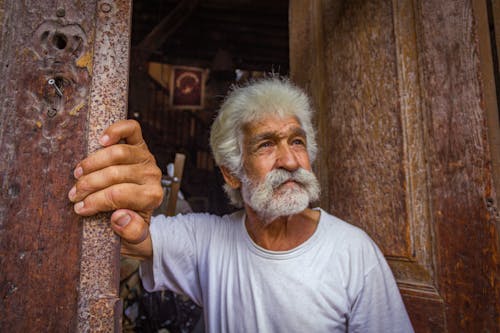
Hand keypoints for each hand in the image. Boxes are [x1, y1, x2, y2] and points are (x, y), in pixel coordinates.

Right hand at [68, 119, 162, 250]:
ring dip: (92, 163)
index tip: (80, 209)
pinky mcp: (139, 144)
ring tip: (78, 175)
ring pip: (117, 153)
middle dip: (89, 185)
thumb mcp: (134, 238)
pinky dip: (116, 131)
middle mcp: (152, 175)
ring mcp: (145, 157)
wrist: (137, 211)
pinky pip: (131, 129)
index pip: (119, 195)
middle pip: (115, 174)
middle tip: (73, 195)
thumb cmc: (130, 223)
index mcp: (152, 197)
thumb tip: (120, 216)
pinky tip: (101, 140)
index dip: (96, 201)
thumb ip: (132, 232)